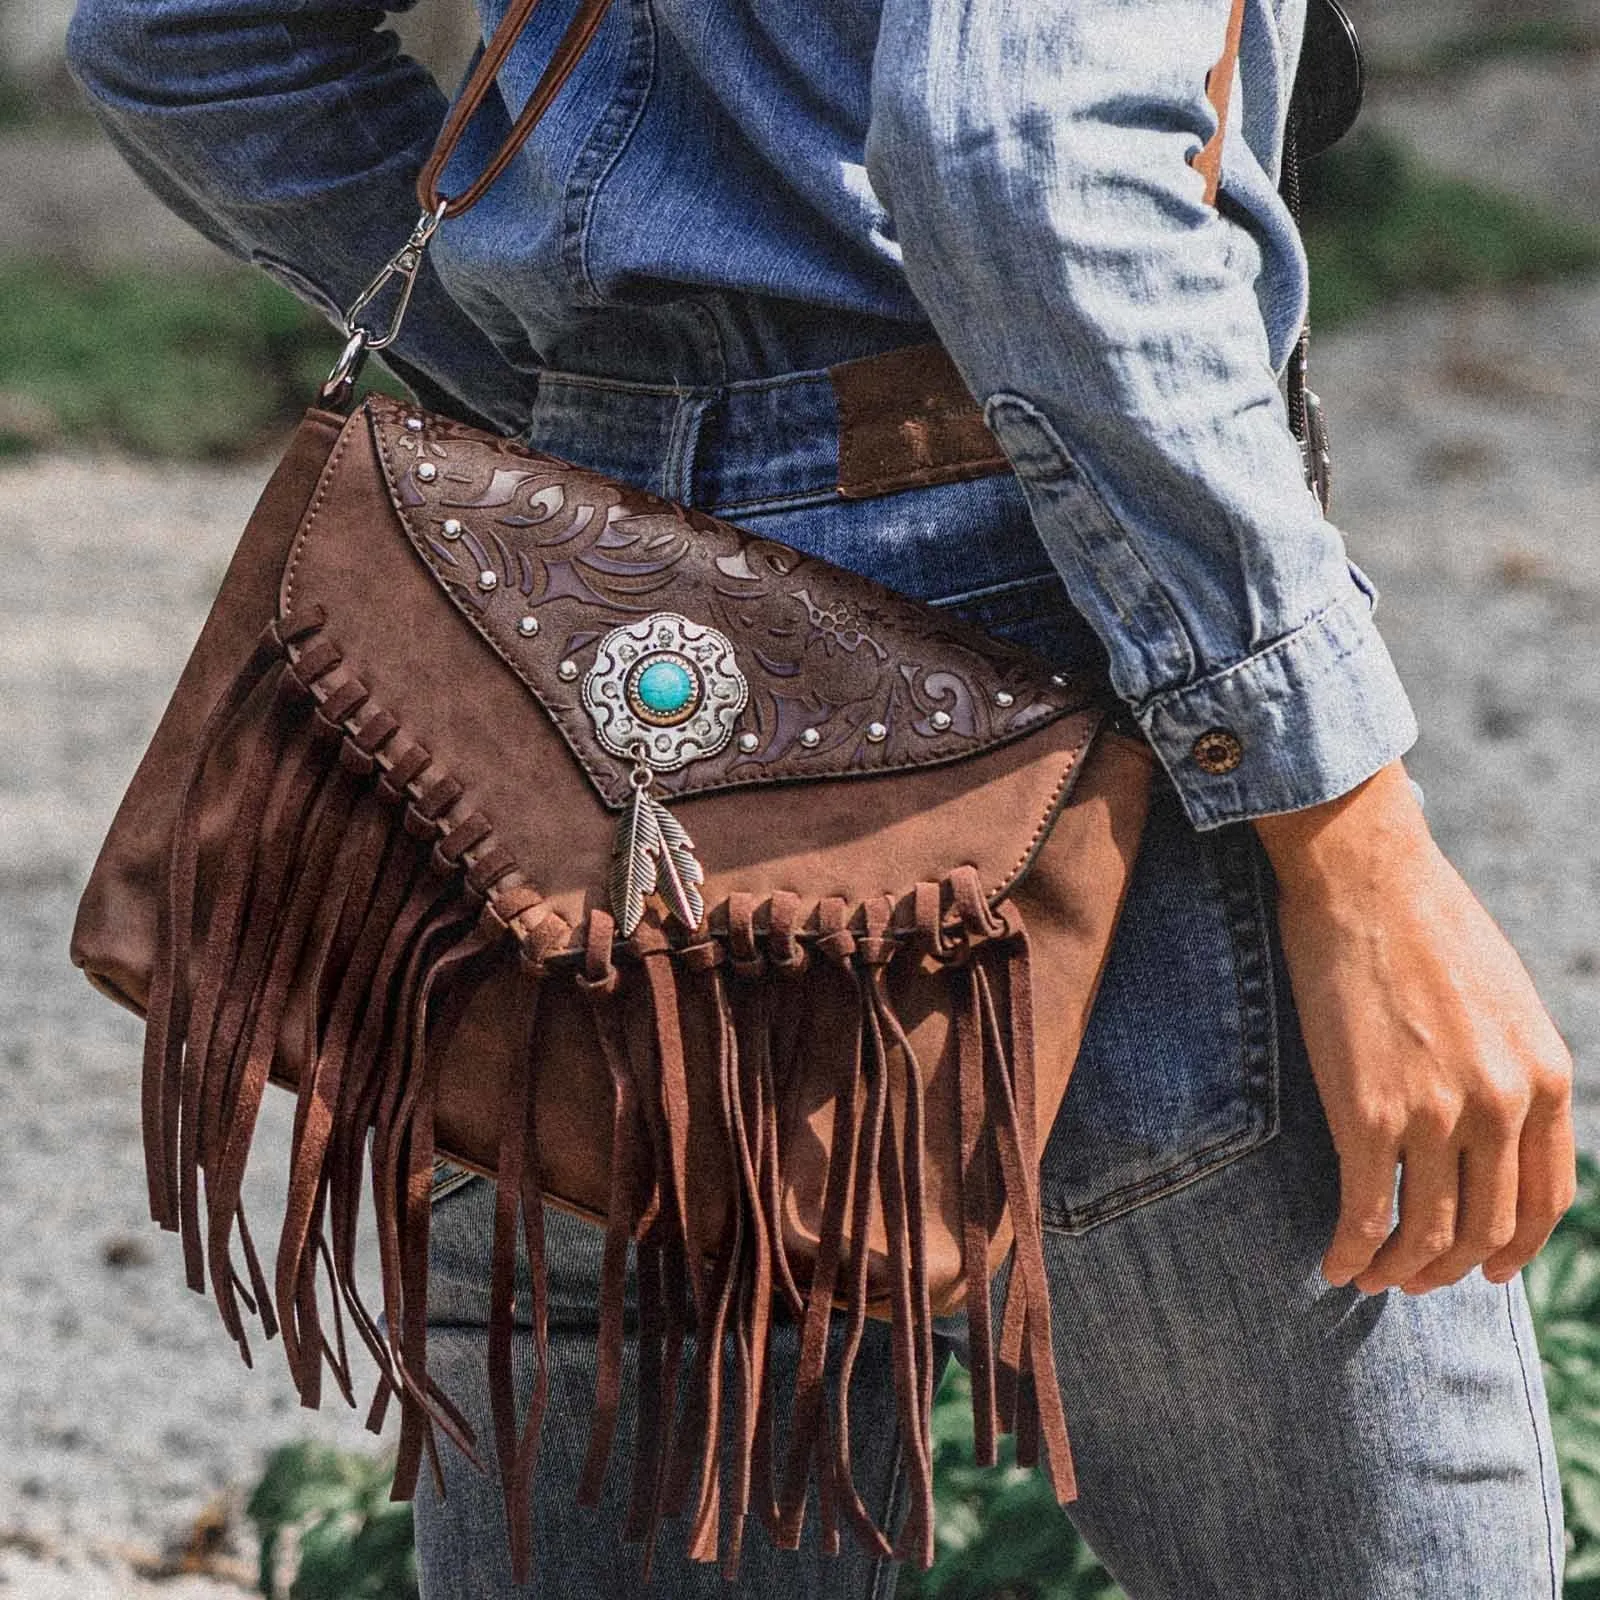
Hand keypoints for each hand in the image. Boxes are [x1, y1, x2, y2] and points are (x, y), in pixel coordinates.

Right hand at [1252, 761, 1576, 1294]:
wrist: (1364, 878)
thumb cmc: (1422, 922)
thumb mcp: (1502, 998)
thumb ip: (1508, 1064)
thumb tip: (1490, 1121)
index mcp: (1544, 1076)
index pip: (1545, 1200)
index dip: (1515, 1248)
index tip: (1485, 1269)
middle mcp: (1502, 1105)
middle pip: (1486, 1227)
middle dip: (1449, 1268)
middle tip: (1414, 1278)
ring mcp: (1438, 1114)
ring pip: (1429, 1232)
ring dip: (1399, 1270)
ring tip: (1370, 1277)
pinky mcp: (1371, 1114)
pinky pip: (1367, 1212)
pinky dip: (1351, 1251)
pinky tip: (1334, 1263)